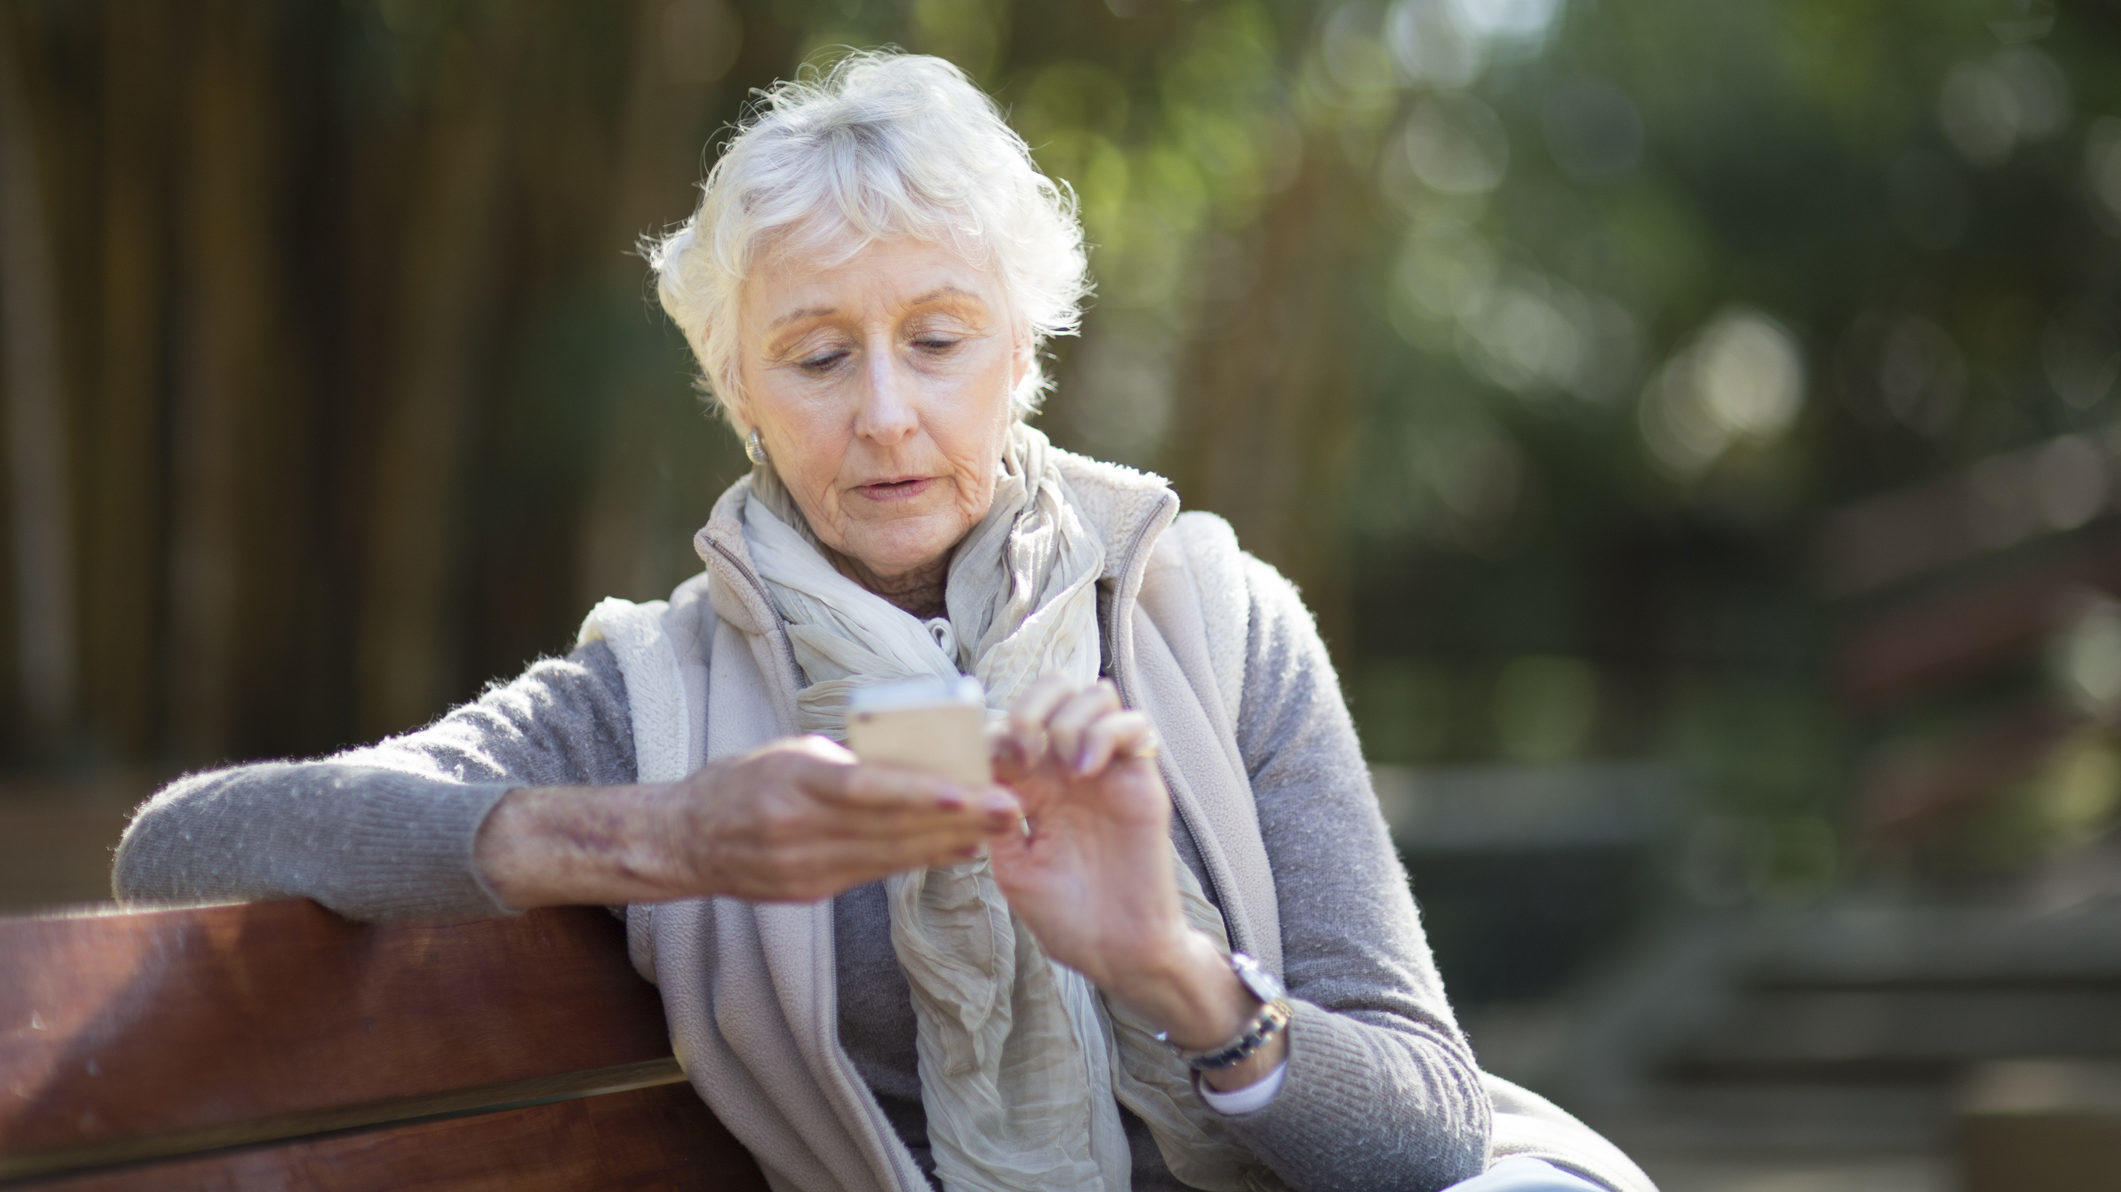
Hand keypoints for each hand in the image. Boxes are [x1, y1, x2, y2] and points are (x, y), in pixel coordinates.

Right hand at [476, 735, 1021, 907]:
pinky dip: (920, 859)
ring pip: (890, 855)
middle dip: (957, 820)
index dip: (920, 793)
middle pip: (890, 828)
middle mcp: (797, 830)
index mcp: (791, 783)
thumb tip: (913, 758)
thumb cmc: (743, 780)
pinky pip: (875, 873)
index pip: (865, 789)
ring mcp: (803, 868)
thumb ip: (844, 761)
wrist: (684, 839)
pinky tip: (959, 850)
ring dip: (949, 842)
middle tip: (1012, 808)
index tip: (970, 791)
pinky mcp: (809, 892)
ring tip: (999, 828)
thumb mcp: (789, 752)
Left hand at [988, 678, 1267, 1070]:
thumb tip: (984, 774)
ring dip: (1069, 719)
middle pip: (1054, 690)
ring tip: (1064, 769)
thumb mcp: (1013, 869)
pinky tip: (1086, 769)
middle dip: (1032, 707)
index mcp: (1032, 786)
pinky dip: (1106, 732)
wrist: (1118, 951)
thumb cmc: (1065, 918)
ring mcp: (1106, 770)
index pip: (1012, 722)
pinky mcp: (1141, 780)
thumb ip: (996, 819)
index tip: (987, 765)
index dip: (995, 729)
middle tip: (1024, 753)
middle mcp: (1067, 769)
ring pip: (1095, 695)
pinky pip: (1134, 725)